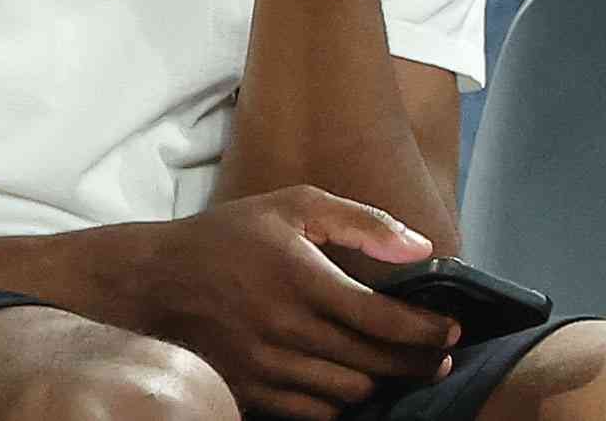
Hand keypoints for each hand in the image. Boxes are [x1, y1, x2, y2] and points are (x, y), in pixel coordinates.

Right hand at [118, 187, 457, 420]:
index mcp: (302, 278)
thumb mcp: (291, 206)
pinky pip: (315, 413)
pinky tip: (347, 381)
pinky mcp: (251, 391)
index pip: (386, 320)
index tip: (452, 330)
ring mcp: (267, 366)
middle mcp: (286, 327)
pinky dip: (339, 403)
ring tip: (393, 368)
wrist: (154, 281)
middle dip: (417, 362)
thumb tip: (422, 249)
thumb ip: (360, 221)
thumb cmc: (228, 237)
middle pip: (376, 364)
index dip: (429, 331)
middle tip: (437, 355)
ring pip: (351, 394)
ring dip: (380, 383)